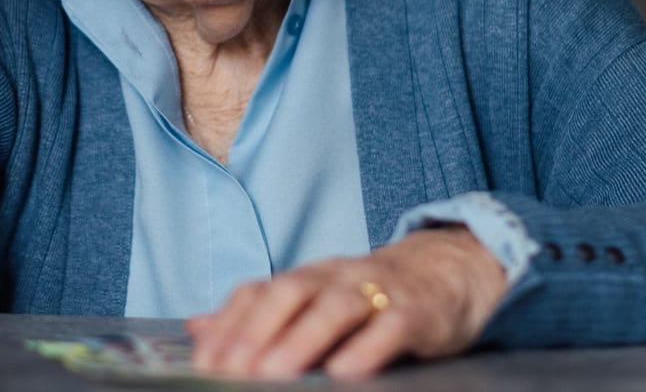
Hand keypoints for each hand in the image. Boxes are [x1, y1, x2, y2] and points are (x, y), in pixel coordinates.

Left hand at [187, 227, 507, 379]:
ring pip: (335, 306)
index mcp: (308, 276)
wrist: (449, 271)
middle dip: (256, 331)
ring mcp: (378, 290)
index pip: (259, 290)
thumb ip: (259, 315)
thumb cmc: (371, 297)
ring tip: (273, 375)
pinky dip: (365, 349)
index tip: (204, 362)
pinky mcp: (416, 312)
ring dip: (300, 340)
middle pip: (290, 291)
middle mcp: (337, 276)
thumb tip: (196, 329)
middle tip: (231, 371)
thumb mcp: (315, 300)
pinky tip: (344, 374)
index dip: (229, 324)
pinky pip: (390, 326)